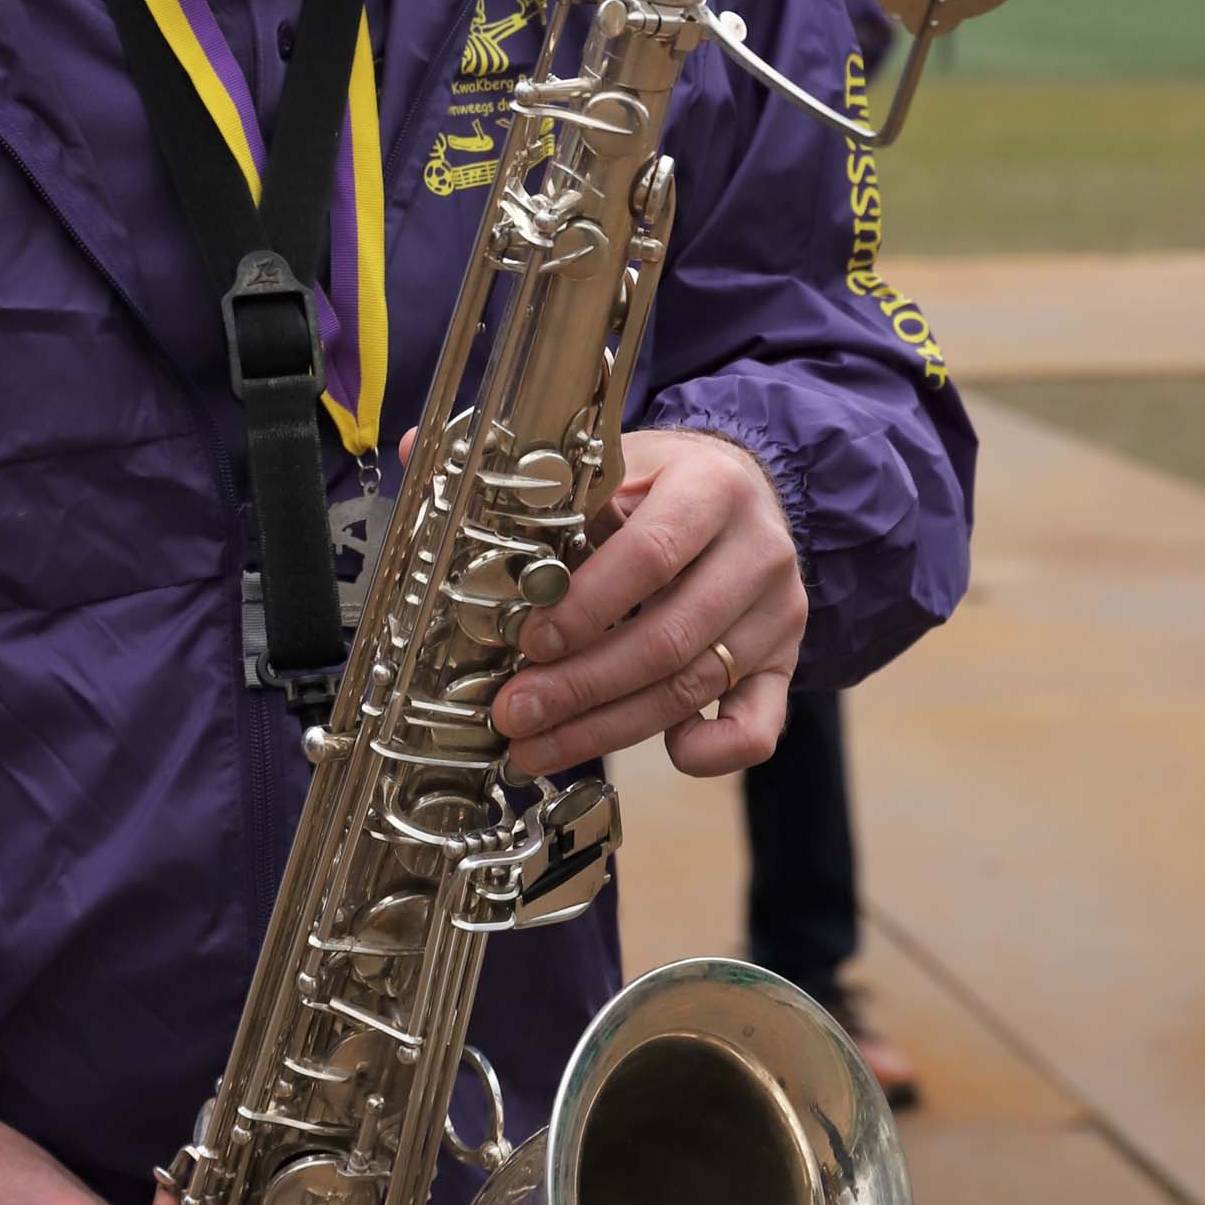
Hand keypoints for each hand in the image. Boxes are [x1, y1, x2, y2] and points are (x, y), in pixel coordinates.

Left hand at [487, 428, 804, 779]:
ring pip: (696, 687)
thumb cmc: (660, 480)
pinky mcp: (786, 660)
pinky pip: (761, 726)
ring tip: (537, 746)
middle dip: (580, 685)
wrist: (750, 489)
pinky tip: (667, 755)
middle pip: (668, 636)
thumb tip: (419, 449)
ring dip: (610, 726)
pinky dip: (713, 750)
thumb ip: (528, 470)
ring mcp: (777, 613)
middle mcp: (756, 551)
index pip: (651, 553)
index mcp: (709, 487)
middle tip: (512, 713)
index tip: (527, 639)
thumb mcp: (609, 458)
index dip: (586, 604)